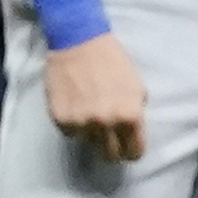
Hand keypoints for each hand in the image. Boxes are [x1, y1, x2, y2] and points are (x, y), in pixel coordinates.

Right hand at [44, 34, 145, 162]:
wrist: (78, 41)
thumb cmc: (112, 61)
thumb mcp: (136, 87)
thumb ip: (134, 113)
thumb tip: (130, 133)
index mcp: (129, 116)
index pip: (134, 152)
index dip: (132, 151)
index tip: (128, 148)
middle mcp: (105, 124)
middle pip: (110, 156)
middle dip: (113, 149)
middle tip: (110, 138)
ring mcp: (81, 123)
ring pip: (88, 143)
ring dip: (91, 133)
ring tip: (90, 113)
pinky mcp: (60, 119)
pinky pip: (70, 133)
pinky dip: (74, 125)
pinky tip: (76, 107)